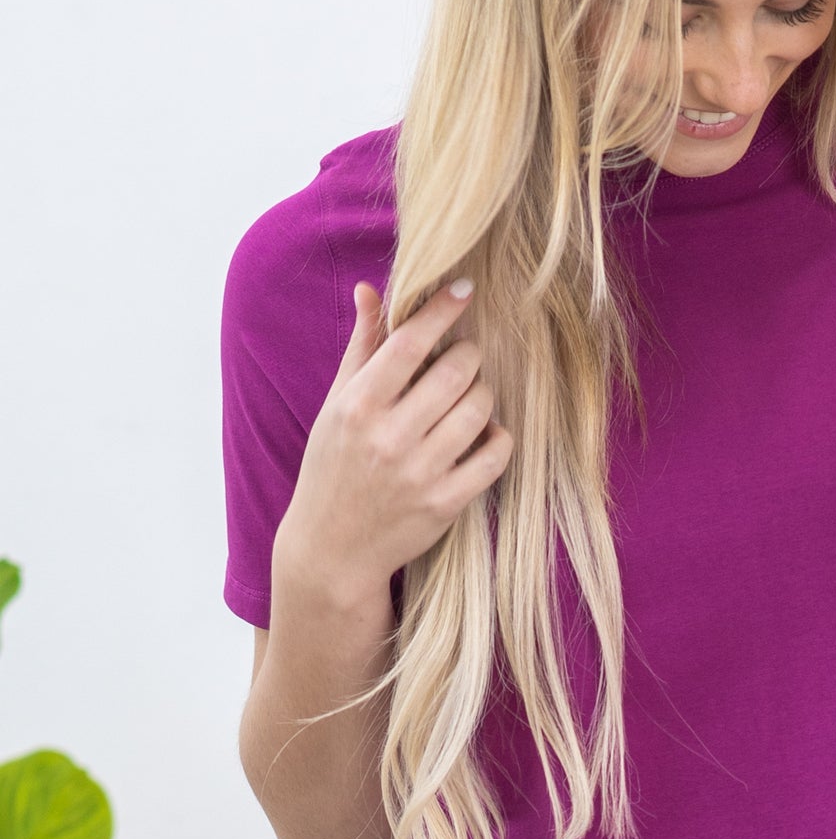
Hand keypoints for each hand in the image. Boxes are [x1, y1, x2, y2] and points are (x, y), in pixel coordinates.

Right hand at [276, 276, 513, 600]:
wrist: (332, 550)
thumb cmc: (333, 467)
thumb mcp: (336, 406)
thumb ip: (361, 347)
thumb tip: (369, 289)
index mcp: (357, 406)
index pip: (408, 343)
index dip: (441, 310)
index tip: (463, 289)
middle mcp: (388, 438)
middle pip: (456, 371)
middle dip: (469, 354)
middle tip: (464, 358)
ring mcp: (419, 473)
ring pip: (480, 408)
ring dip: (483, 393)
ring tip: (469, 397)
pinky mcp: (446, 504)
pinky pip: (495, 456)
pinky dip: (498, 437)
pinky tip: (485, 434)